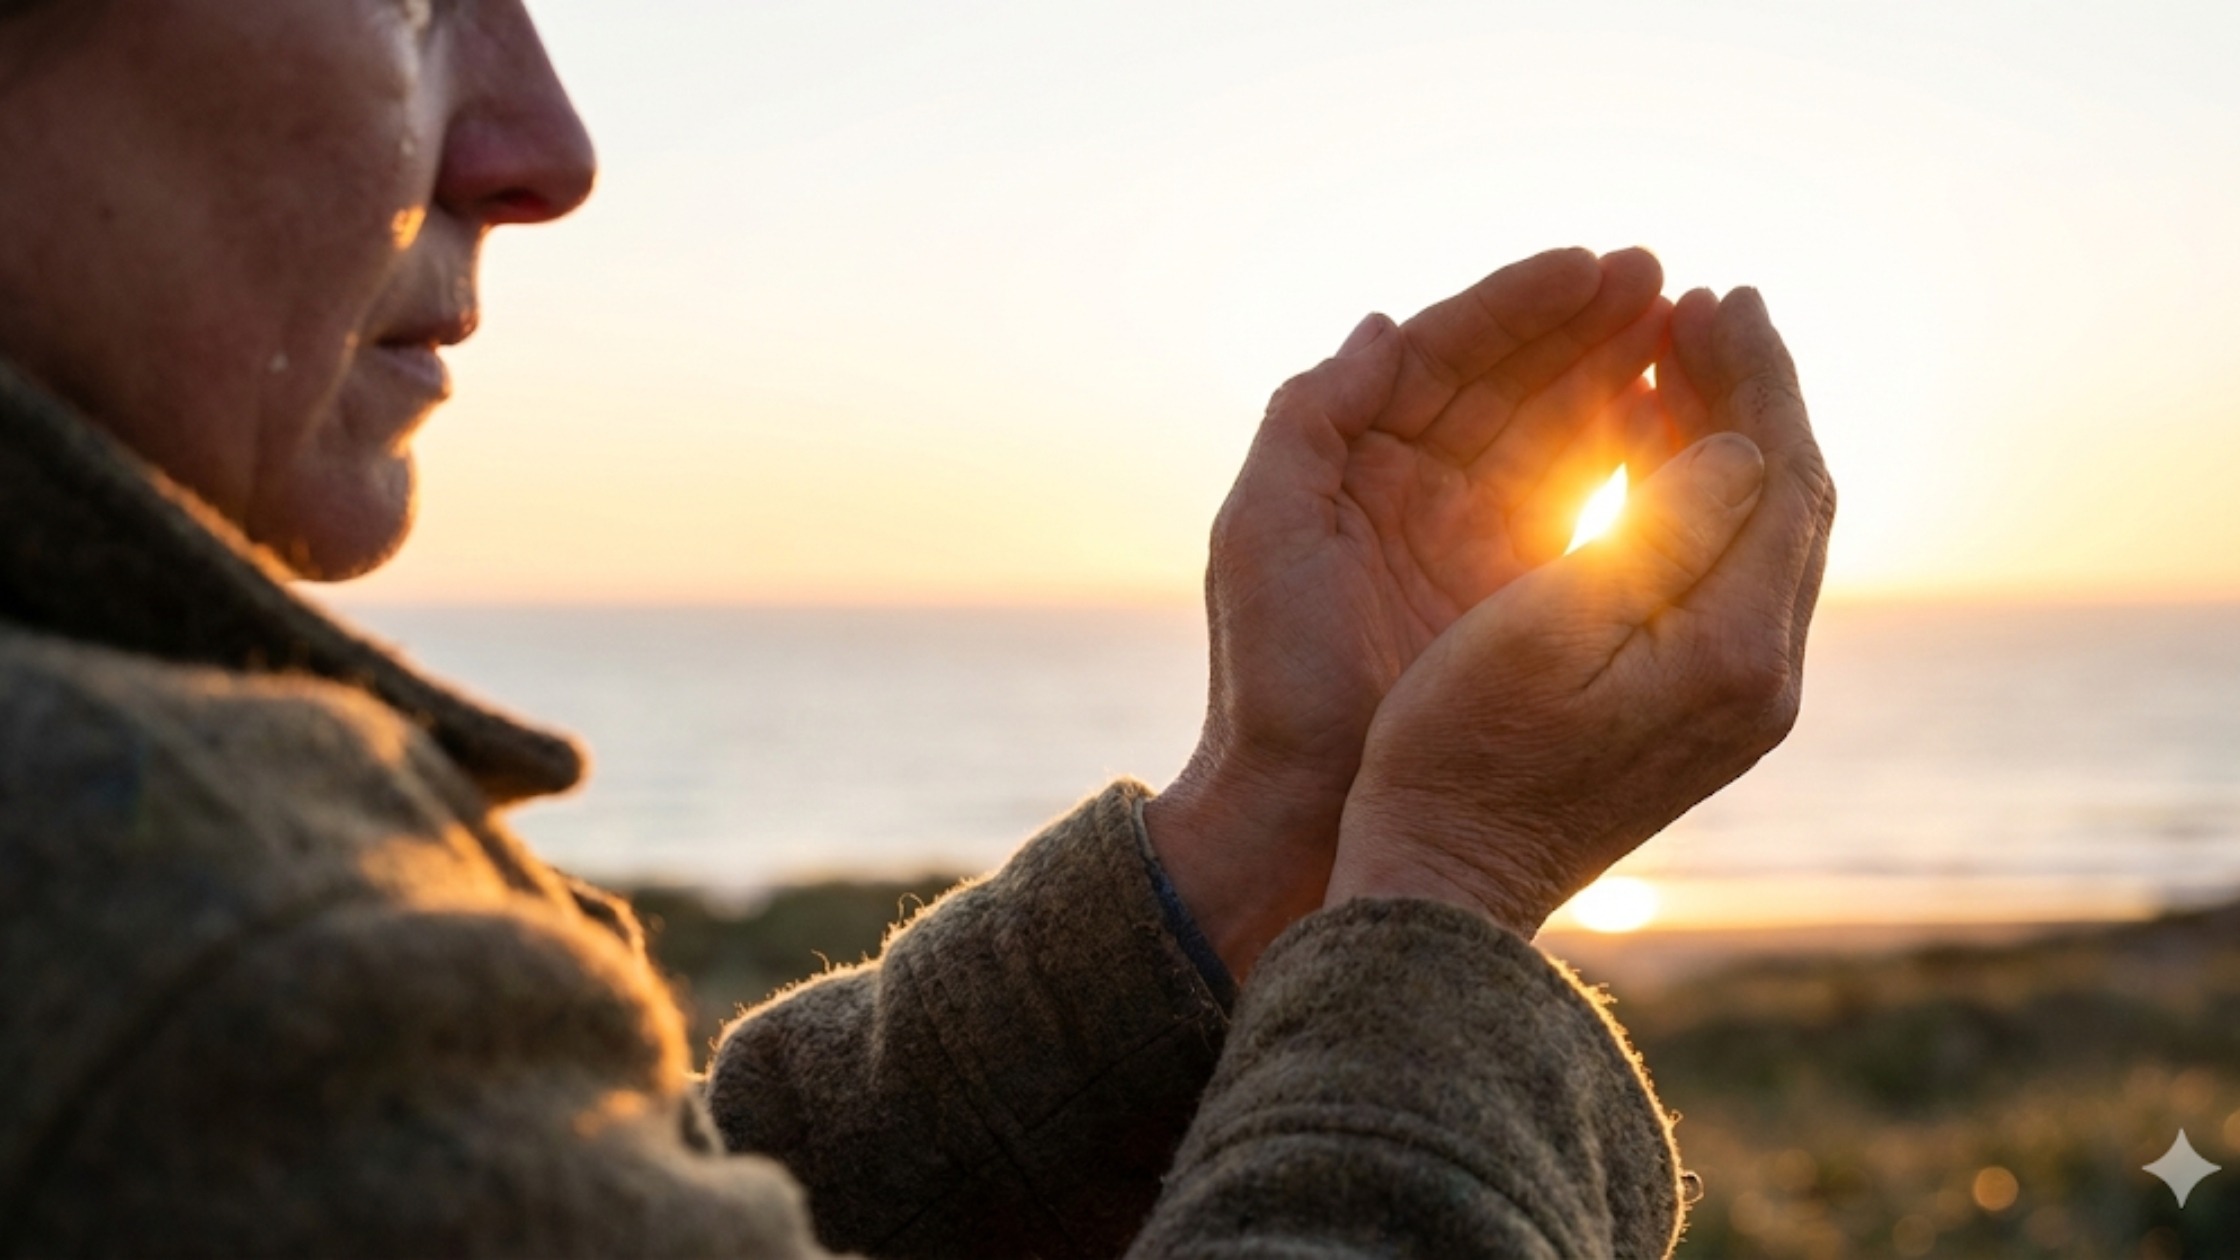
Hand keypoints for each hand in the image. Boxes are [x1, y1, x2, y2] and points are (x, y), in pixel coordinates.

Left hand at [1145, 247, 1671, 977]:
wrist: (1294, 805)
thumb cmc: (1266, 673)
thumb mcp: (1262, 530)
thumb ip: (1310, 415)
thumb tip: (1383, 323)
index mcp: (1358, 458)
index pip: (1448, 353)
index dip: (1520, 303)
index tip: (1597, 264)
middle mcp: (1421, 485)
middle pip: (1514, 379)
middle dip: (1586, 325)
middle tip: (1665, 278)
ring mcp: (1474, 538)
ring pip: (1557, 432)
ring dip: (1618, 376)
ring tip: (1687, 332)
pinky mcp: (1518, 597)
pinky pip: (1582, 508)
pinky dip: (1627, 460)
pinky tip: (1677, 421)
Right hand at [1324, 287, 1835, 937]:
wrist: (1446, 884)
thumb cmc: (1463, 753)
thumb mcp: (1547, 625)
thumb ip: (1658, 528)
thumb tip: (1741, 444)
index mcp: (1734, 648)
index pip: (1780, 474)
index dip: (1755, 373)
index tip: (1716, 292)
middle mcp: (1762, 676)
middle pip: (1789, 500)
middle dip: (1753, 392)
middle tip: (1703, 306)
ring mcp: (1738, 702)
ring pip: (1764, 536)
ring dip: (1731, 439)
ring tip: (1678, 361)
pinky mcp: (1702, 714)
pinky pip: (1729, 576)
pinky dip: (1705, 500)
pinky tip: (1657, 460)